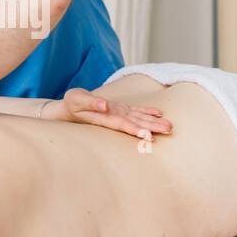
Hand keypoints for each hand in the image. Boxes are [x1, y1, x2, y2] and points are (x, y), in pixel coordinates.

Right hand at [48, 88, 172, 139]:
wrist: (68, 110)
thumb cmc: (71, 104)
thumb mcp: (76, 100)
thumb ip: (90, 102)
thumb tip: (105, 105)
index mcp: (104, 118)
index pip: (122, 124)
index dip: (136, 129)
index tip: (149, 136)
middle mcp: (113, 117)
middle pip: (135, 123)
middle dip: (152, 127)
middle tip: (169, 130)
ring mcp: (117, 114)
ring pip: (138, 119)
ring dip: (153, 122)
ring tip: (169, 127)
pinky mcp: (118, 109)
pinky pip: (135, 111)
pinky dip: (146, 112)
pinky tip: (158, 114)